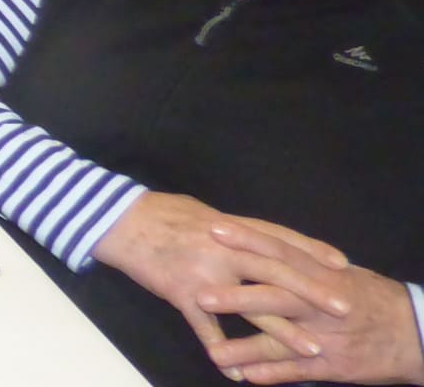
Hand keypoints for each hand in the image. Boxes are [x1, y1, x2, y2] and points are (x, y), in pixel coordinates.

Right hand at [93, 192, 358, 361]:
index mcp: (230, 228)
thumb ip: (232, 229)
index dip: (312, 251)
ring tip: (312, 352)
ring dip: (284, 332)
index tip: (341, 264)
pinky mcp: (181, 294)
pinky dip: (223, 352)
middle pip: (278, 272)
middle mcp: (224, 250)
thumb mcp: (202, 212)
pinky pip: (206, 329)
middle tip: (343, 309)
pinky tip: (237, 372)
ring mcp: (204, 274)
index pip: (280, 238)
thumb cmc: (159, 213)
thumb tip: (256, 237)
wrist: (116, 220)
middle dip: (313, 292)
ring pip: (252, 307)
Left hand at [196, 221, 420, 383]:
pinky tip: (246, 377)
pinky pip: (298, 371)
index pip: (280, 250)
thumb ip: (304, 263)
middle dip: (237, 296)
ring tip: (214, 353)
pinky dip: (272, 374)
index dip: (248, 239)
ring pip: (281, 340)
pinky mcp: (333, 365)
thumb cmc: (372, 298)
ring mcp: (325, 336)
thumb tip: (267, 244)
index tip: (214, 229)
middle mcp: (321, 303)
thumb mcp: (340, 273)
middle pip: (275, 295)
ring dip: (246, 347)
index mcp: (322, 273)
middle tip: (200, 295)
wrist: (415, 333)